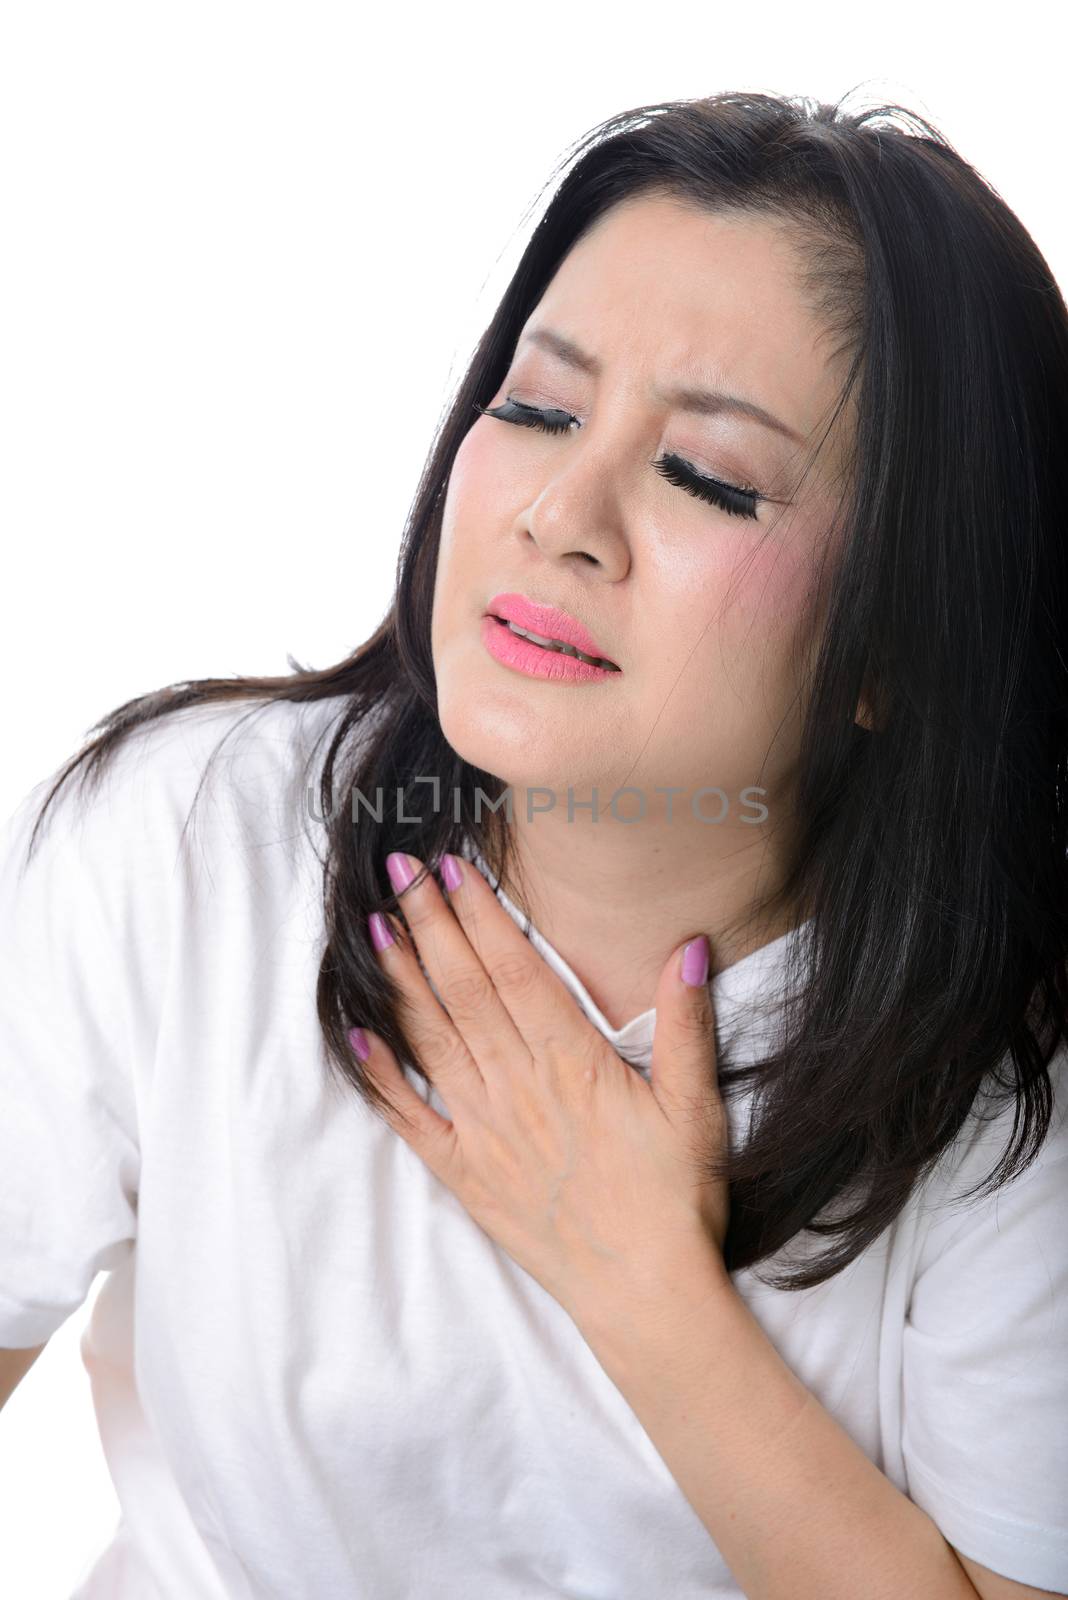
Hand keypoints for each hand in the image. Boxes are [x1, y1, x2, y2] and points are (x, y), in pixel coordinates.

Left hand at [351, 851, 731, 1325]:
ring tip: (375, 927)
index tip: (453, 868)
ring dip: (400, 979)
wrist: (645, 1295)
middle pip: (462, 989)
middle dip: (429, 924)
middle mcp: (517, 1087)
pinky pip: (411, 1117)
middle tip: (399, 871)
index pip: (514, 969)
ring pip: (431, 1038)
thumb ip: (686, 1023)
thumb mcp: (697, 1105)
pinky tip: (357, 1033)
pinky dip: (380, 1074)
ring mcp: (484, 1130)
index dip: (480, 914)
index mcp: (572, 1062)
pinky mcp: (465, 1174)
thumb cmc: (675, 1199)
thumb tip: (689, 946)